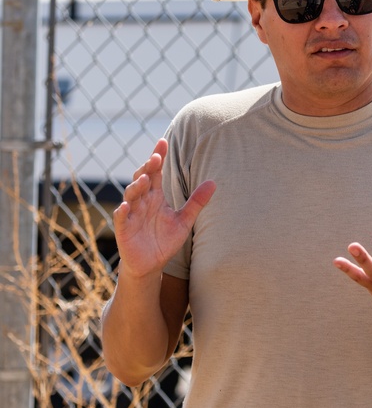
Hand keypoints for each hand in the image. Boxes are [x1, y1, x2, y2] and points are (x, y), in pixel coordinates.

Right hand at [112, 138, 215, 279]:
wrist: (150, 265)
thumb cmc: (165, 241)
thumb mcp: (184, 220)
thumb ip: (197, 202)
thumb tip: (214, 182)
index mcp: (156, 196)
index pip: (156, 172)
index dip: (158, 157)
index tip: (163, 142)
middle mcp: (142, 201)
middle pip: (142, 179)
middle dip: (147, 168)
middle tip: (156, 157)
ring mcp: (132, 214)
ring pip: (131, 195)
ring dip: (136, 186)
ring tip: (145, 179)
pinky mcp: (124, 229)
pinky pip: (121, 218)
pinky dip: (123, 211)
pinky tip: (128, 205)